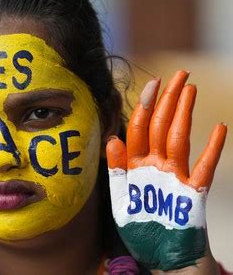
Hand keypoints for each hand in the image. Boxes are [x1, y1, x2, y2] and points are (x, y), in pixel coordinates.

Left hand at [106, 71, 226, 271]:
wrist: (160, 258)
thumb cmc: (140, 229)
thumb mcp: (120, 197)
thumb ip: (117, 168)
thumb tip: (111, 138)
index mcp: (136, 165)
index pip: (139, 128)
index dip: (144, 104)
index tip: (153, 82)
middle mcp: (156, 166)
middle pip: (160, 126)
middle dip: (168, 99)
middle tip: (179, 74)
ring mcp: (176, 176)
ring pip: (179, 138)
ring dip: (184, 114)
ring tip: (190, 89)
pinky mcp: (193, 192)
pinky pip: (205, 167)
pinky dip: (212, 149)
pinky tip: (219, 128)